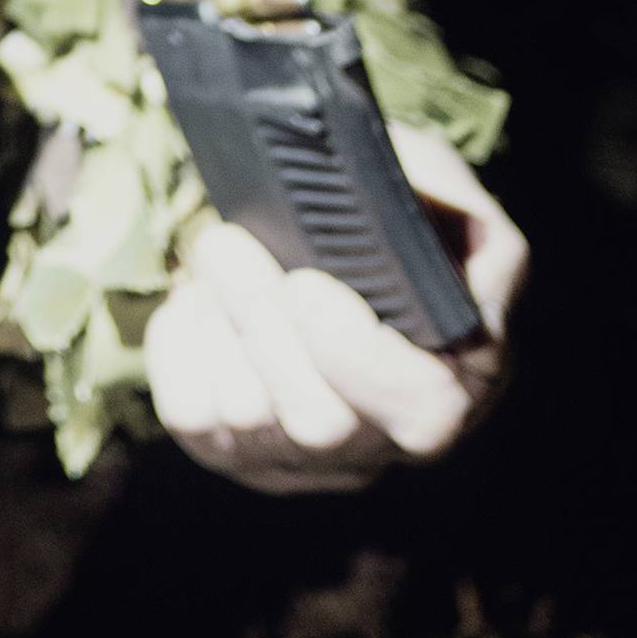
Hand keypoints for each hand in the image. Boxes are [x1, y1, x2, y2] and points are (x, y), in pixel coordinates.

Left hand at [144, 124, 526, 494]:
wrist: (312, 232)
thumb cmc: (383, 210)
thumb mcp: (430, 180)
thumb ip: (441, 199)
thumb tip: (408, 220)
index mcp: (455, 379)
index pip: (423, 410)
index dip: (358, 357)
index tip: (305, 284)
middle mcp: (383, 438)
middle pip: (318, 421)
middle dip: (262, 321)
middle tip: (225, 240)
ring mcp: (308, 456)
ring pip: (248, 418)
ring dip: (218, 322)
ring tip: (220, 255)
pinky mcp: (236, 451)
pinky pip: (191, 417)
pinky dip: (180, 348)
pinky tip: (200, 301)